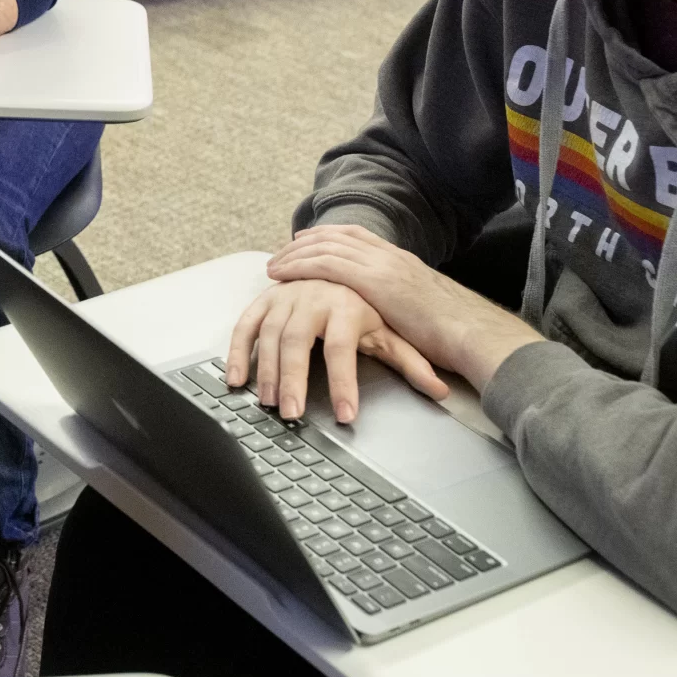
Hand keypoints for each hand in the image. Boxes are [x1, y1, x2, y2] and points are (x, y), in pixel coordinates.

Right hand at [227, 279, 446, 423]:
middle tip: (292, 414)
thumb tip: (440, 391)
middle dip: (293, 380)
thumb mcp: (389, 330)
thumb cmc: (363, 304)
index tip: (345, 415)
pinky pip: (245, 324)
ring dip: (265, 370)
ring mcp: (284, 297)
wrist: (339, 261)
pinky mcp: (265, 300)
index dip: (344, 383)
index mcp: (345, 306)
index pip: (342, 349)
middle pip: (297, 341)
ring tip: (267, 403)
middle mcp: (311, 298)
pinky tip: (236, 378)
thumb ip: (410, 361)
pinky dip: (236, 350)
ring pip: (268, 334)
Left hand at [266, 224, 543, 398]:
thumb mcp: (426, 308)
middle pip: (336, 237)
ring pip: (325, 248)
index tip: (309, 239)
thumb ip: (406, 302)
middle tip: (283, 249)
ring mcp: (381, 265)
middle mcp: (389, 255)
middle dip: (307, 242)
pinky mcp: (373, 281)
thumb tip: (396, 311)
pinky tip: (282, 273)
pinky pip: (325, 265)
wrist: (473, 334)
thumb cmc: (456, 333)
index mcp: (402, 260)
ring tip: (274, 265)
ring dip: (296, 254)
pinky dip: (299, 266)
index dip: (330, 236)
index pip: (358, 237)